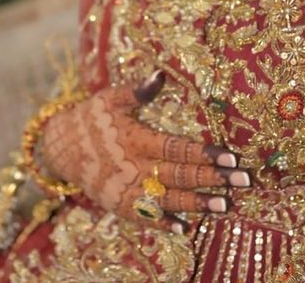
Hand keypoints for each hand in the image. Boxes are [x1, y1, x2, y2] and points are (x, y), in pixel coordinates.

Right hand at [41, 70, 249, 229]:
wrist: (60, 148)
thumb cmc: (93, 118)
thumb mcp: (112, 98)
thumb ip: (138, 90)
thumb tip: (160, 75)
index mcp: (135, 139)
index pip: (177, 148)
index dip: (205, 153)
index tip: (231, 157)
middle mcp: (133, 168)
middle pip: (179, 176)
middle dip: (213, 179)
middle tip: (244, 182)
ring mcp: (126, 190)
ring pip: (167, 200)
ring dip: (197, 204)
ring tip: (225, 207)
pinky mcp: (118, 204)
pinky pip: (144, 217)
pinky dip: (164, 224)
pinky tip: (186, 229)